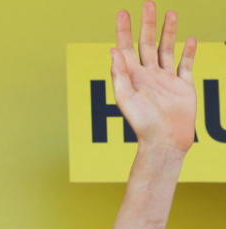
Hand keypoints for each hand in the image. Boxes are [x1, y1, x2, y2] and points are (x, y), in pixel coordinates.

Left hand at [111, 2, 196, 151]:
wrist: (164, 141)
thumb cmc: (142, 124)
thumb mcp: (125, 98)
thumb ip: (119, 75)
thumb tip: (113, 51)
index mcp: (132, 77)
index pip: (127, 48)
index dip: (124, 31)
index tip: (122, 12)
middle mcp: (148, 76)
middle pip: (147, 44)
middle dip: (147, 24)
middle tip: (148, 3)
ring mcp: (166, 80)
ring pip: (167, 50)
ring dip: (168, 32)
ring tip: (171, 13)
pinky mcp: (183, 87)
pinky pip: (185, 66)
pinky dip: (188, 52)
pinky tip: (190, 39)